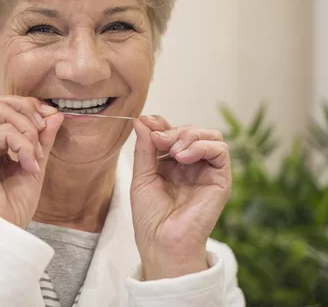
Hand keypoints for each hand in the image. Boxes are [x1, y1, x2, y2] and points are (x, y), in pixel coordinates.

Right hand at [0, 94, 63, 228]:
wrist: (3, 231)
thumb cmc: (12, 207)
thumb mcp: (35, 165)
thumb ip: (42, 139)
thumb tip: (54, 114)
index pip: (1, 105)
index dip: (27, 106)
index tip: (49, 119)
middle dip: (26, 108)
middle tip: (42, 130)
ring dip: (26, 129)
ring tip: (36, 155)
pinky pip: (3, 132)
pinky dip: (23, 145)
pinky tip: (29, 166)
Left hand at [131, 115, 231, 279]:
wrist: (161, 242)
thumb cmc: (150, 217)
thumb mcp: (142, 176)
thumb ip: (145, 148)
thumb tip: (142, 120)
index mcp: (172, 164)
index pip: (173, 133)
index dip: (162, 124)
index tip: (146, 122)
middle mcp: (192, 166)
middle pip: (191, 131)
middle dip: (173, 130)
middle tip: (158, 140)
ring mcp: (207, 172)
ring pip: (209, 136)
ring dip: (189, 135)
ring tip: (172, 149)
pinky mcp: (221, 180)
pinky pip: (220, 151)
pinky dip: (202, 146)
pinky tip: (184, 156)